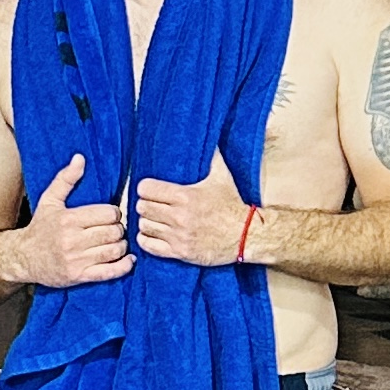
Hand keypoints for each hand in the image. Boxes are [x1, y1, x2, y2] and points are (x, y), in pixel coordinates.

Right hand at [9, 153, 131, 287]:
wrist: (23, 258)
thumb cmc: (40, 228)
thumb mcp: (49, 201)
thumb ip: (66, 179)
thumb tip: (80, 158)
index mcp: (68, 220)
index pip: (109, 213)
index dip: (113, 214)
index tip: (108, 216)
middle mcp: (72, 240)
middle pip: (115, 232)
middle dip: (118, 230)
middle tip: (112, 230)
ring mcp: (77, 260)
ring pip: (116, 250)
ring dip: (121, 246)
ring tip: (113, 243)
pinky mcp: (80, 276)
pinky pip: (112, 271)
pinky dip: (124, 265)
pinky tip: (127, 259)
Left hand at [136, 165, 254, 268]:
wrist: (247, 235)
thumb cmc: (232, 205)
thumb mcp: (222, 177)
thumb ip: (211, 156)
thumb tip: (207, 137)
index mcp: (185, 196)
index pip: (146, 189)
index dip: (146, 188)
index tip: (151, 190)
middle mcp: (179, 217)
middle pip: (142, 207)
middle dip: (146, 204)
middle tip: (153, 205)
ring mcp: (179, 236)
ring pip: (144, 226)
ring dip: (147, 222)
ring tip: (155, 219)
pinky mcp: (180, 252)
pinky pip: (148, 245)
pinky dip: (147, 239)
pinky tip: (154, 234)